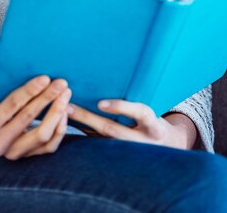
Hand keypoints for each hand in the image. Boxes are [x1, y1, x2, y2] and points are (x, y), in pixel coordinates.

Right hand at [0, 75, 71, 158]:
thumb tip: (29, 62)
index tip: (46, 78)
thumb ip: (5, 83)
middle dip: (47, 98)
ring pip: (42, 135)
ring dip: (57, 113)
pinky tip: (65, 112)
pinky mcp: (27, 158)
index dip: (30, 91)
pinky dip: (60, 129)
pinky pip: (49, 147)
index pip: (12, 105)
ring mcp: (12, 154)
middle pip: (28, 119)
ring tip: (66, 94)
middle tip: (61, 83)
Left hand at [67, 99, 193, 148]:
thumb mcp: (154, 110)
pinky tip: (66, 126)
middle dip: (88, 118)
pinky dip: (82, 136)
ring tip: (63, 114)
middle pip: (112, 130)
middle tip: (68, 106)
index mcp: (153, 126)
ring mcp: (129, 152)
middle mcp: (142, 141)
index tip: (100, 104)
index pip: (140, 114)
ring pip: (101, 141)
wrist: (164, 147)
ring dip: (80, 127)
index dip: (121, 108)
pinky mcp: (118, 157)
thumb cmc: (154, 120)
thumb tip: (114, 69)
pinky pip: (97, 147)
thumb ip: (137, 100)